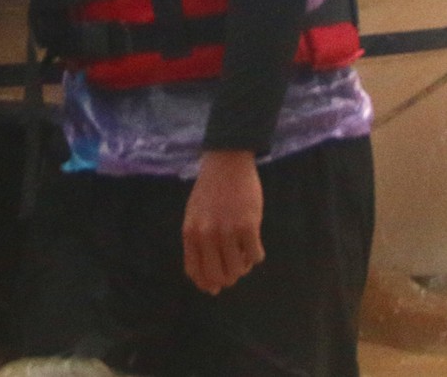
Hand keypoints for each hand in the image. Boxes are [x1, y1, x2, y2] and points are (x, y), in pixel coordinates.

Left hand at [183, 149, 264, 293]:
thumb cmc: (211, 189)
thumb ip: (198, 244)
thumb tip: (209, 283)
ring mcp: (227, 231)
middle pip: (217, 276)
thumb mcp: (194, 215)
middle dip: (227, 279)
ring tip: (244, 254)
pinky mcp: (248, 225)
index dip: (207, 284)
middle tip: (235, 269)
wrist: (227, 161)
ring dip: (243, 267)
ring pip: (237, 270)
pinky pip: (255, 256)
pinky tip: (255, 244)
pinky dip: (256, 256)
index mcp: (190, 233)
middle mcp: (206, 235)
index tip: (216, 285)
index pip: (195, 272)